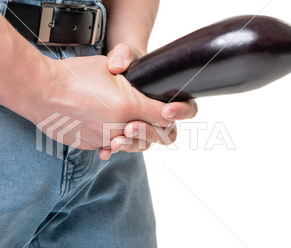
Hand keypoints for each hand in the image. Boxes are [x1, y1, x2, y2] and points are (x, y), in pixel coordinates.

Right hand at [27, 55, 171, 158]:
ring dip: (135, 137)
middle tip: (153, 118)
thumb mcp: (109, 68)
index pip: (165, 116)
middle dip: (156, 128)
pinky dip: (113, 140)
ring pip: (131, 145)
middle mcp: (119, 127)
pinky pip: (109, 146)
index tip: (170, 108)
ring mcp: (104, 138)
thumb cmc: (74, 75)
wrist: (41, 91)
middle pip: (153, 137)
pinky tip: (110, 132)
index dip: (173, 112)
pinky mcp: (90, 145)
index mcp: (129, 105)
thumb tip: (143, 92)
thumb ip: (133, 81)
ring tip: (130, 124)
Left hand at [100, 43, 198, 159]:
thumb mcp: (126, 54)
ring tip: (115, 140)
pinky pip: (124, 148)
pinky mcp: (126, 136)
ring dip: (131, 144)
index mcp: (171, 98)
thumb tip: (117, 66)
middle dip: (149, 132)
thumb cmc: (127, 64)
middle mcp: (160, 118)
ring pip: (145, 144)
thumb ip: (123, 54)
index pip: (188, 109)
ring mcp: (144, 129)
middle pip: (167, 134)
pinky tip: (103, 150)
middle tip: (131, 126)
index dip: (180, 112)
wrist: (108, 77)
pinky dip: (113, 150)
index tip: (166, 111)